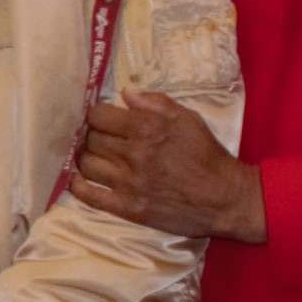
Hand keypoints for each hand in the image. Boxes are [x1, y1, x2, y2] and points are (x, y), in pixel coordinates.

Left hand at [64, 94, 260, 240]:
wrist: (224, 198)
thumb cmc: (206, 155)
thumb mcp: (188, 119)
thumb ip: (156, 102)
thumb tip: (125, 93)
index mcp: (147, 128)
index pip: (98, 115)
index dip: (96, 114)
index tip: (101, 118)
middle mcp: (134, 154)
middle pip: (91, 139)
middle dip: (92, 135)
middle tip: (99, 138)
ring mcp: (128, 183)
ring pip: (86, 164)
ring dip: (85, 158)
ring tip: (93, 156)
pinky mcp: (128, 208)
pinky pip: (89, 196)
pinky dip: (77, 186)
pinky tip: (78, 179)